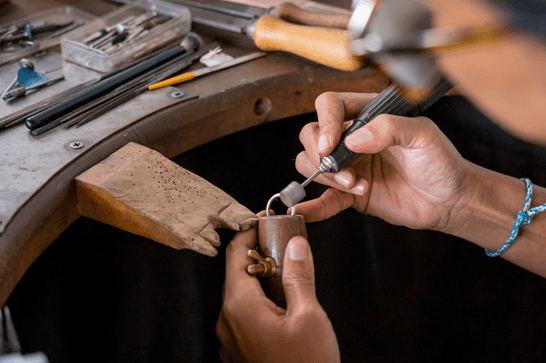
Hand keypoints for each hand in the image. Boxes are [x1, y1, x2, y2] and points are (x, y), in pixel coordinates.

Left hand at [216, 226, 339, 362]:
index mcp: (241, 307)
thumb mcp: (309, 316)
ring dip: (262, 280)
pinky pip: (244, 316)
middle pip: (237, 273)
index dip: (249, 232)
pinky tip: (282, 304)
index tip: (266, 222)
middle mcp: (228, 322)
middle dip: (260, 255)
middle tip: (284, 245)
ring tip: (289, 275)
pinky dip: (260, 302)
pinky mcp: (240, 350)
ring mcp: (232, 339)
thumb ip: (299, 276)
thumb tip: (295, 246)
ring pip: (242, 295)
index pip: (235, 254)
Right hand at [295, 92, 474, 231]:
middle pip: (311, 134)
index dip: (325, 122)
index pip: (330, 105)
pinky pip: (325, 198)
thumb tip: (354, 138)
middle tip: (343, 169)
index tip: (331, 143)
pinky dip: (314, 205)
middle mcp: (354, 139)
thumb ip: (390, 128)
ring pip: (312, 164)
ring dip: (327, 177)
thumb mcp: (423, 136)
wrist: (450, 200)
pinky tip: (306, 211)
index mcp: (369, 116)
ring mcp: (350, 166)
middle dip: (321, 154)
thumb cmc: (441, 163)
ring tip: (356, 186)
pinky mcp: (351, 193)